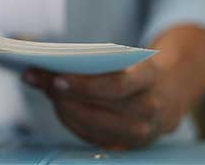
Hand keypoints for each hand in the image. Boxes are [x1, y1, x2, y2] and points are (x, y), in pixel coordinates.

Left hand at [22, 25, 204, 148]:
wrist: (167, 96)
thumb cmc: (133, 71)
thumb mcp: (120, 58)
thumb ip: (84, 59)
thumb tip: (38, 62)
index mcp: (150, 77)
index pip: (116, 85)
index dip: (84, 85)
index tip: (56, 78)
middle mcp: (149, 108)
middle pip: (99, 106)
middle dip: (64, 95)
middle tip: (41, 82)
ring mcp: (141, 132)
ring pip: (93, 124)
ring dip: (64, 108)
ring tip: (47, 92)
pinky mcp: (128, 145)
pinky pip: (93, 137)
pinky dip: (72, 121)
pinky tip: (60, 107)